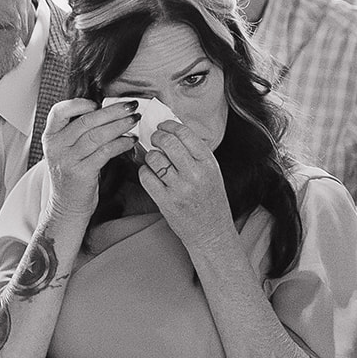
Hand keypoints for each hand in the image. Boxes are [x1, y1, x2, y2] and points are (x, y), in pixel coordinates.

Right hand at [41, 99, 137, 220]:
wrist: (67, 206)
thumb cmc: (72, 175)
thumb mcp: (66, 150)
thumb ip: (78, 131)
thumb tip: (107, 110)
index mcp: (50, 136)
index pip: (59, 111)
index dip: (80, 103)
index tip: (99, 103)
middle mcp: (56, 147)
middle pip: (86, 121)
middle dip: (112, 111)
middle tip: (131, 106)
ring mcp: (67, 160)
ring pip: (97, 135)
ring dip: (120, 126)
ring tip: (134, 120)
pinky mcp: (81, 173)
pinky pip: (104, 152)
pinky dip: (120, 144)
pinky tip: (130, 141)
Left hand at [138, 122, 233, 247]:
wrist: (211, 231)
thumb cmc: (210, 200)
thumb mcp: (211, 172)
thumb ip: (195, 153)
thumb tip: (172, 132)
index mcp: (208, 163)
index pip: (185, 133)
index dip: (169, 125)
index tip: (163, 126)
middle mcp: (195, 174)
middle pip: (168, 142)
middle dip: (156, 137)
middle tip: (154, 139)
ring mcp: (180, 189)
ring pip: (154, 158)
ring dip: (150, 155)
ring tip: (154, 160)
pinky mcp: (166, 202)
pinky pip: (146, 177)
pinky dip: (144, 172)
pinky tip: (150, 174)